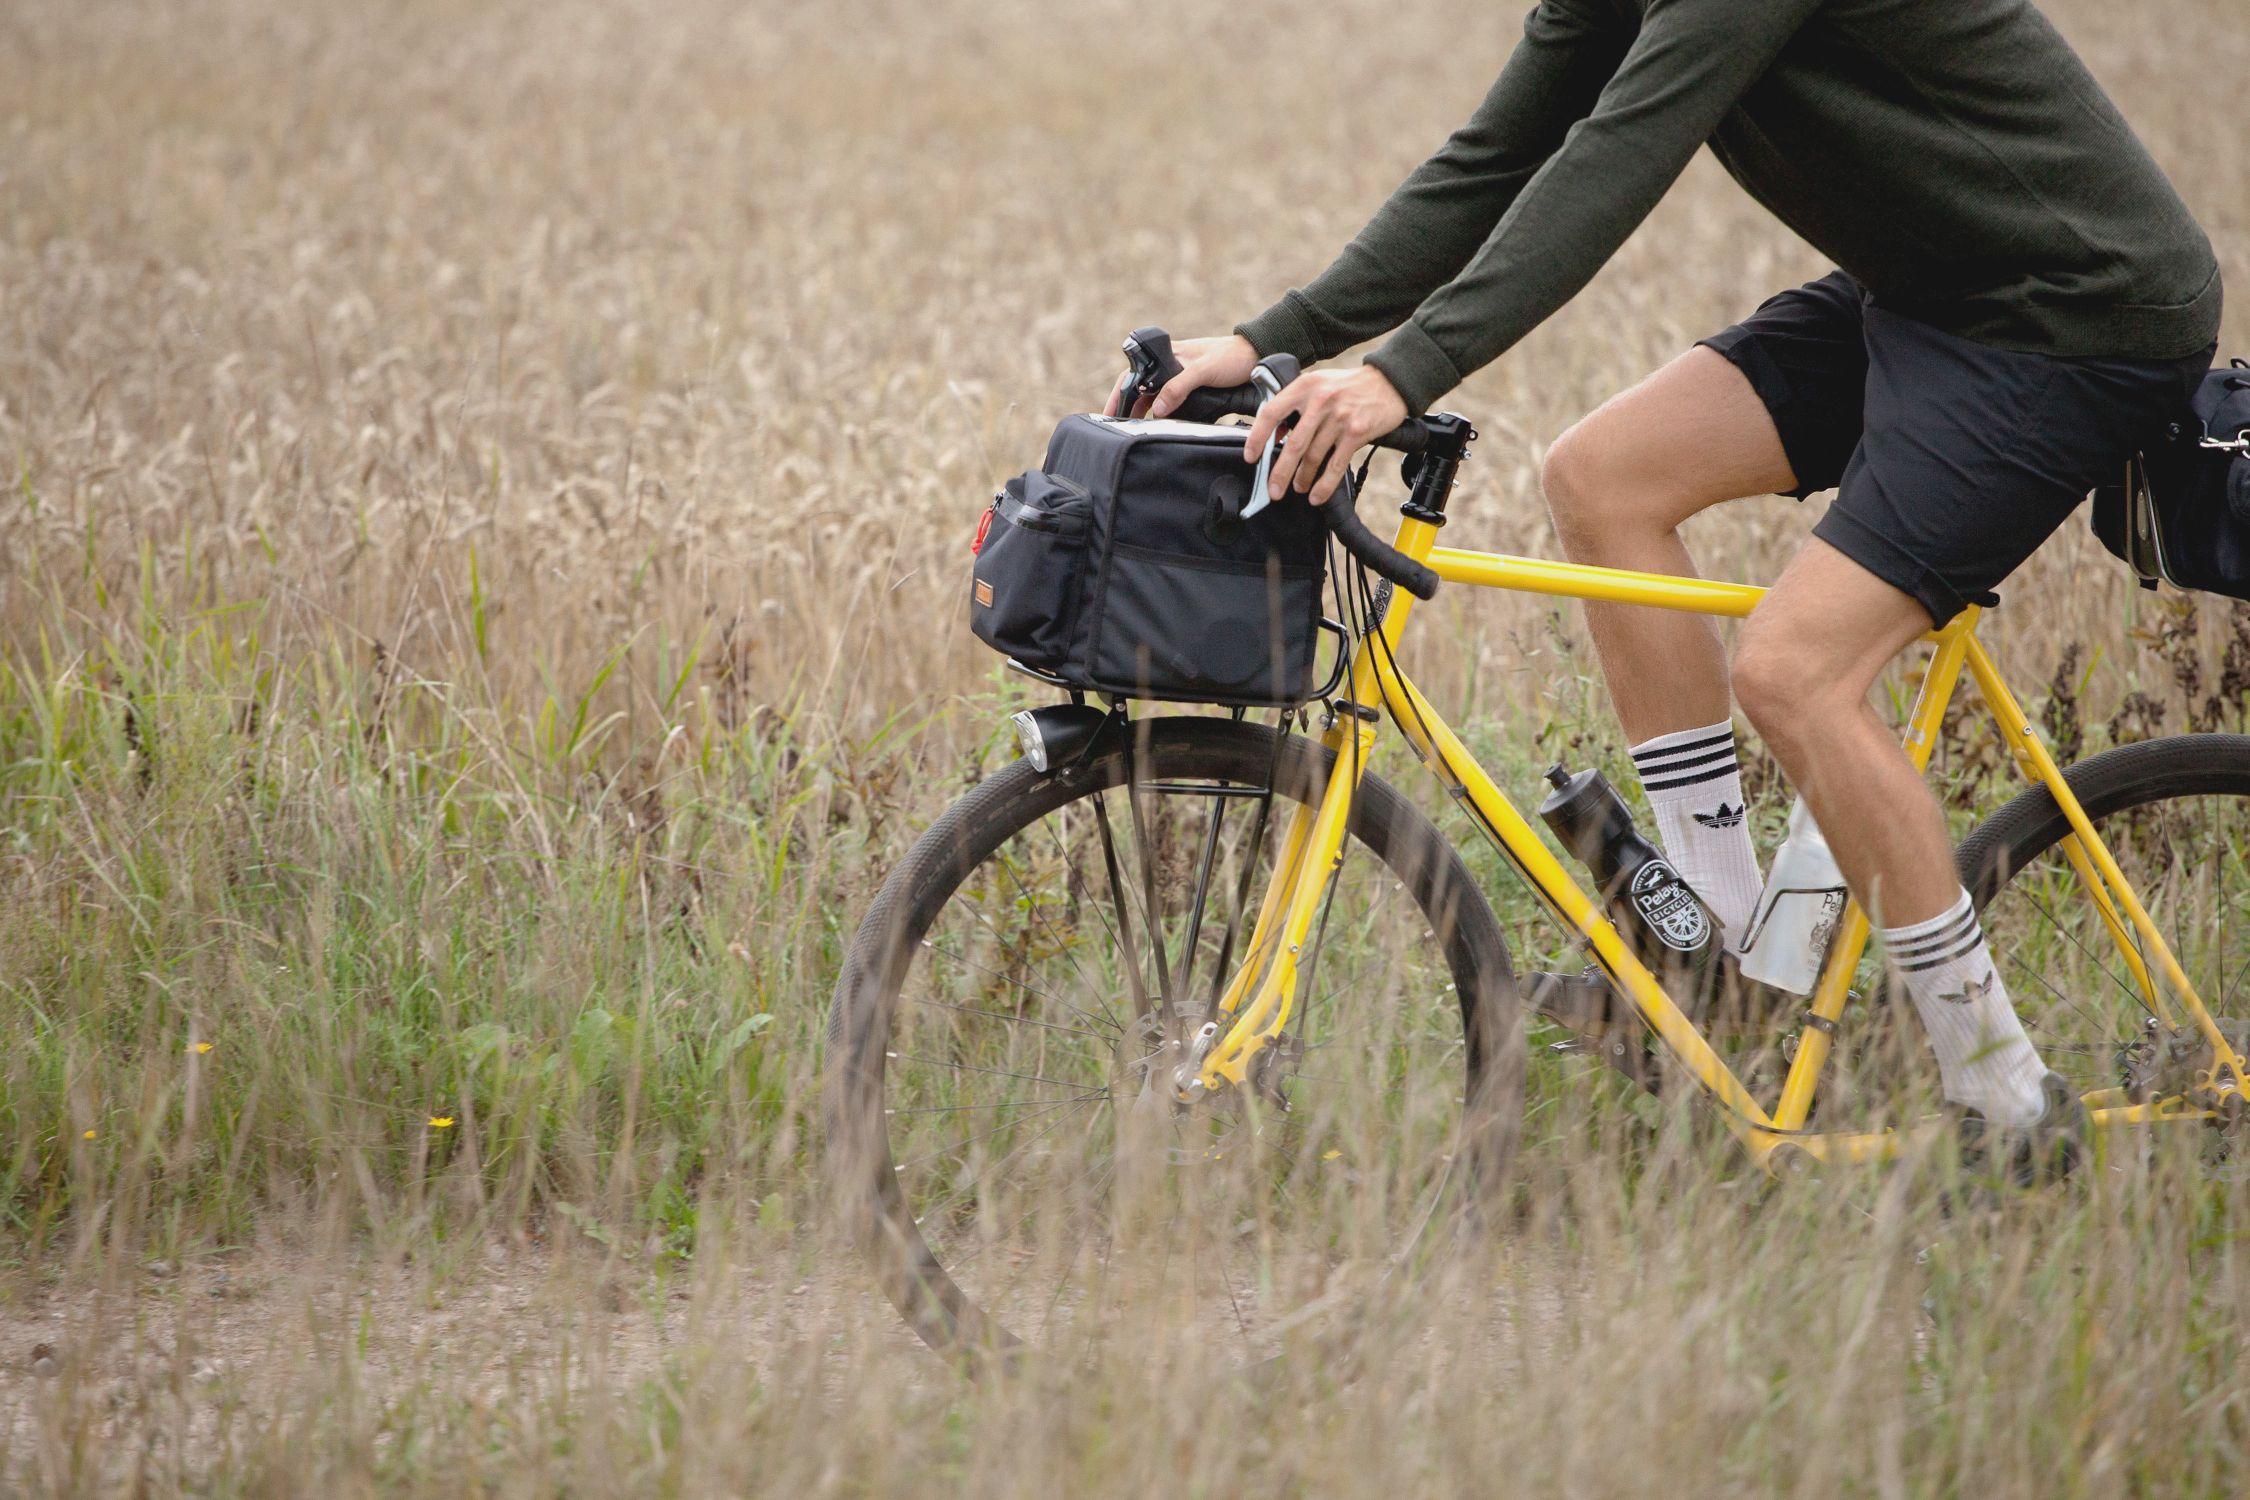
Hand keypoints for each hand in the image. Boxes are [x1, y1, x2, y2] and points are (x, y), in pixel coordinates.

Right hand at [1101, 334, 1259, 417]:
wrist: (1257, 357)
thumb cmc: (1231, 356)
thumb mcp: (1203, 370)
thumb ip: (1179, 387)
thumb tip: (1157, 409)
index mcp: (1166, 355)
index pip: (1133, 375)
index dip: (1119, 395)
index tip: (1110, 415)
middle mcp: (1169, 367)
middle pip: (1140, 390)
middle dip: (1127, 409)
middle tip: (1118, 430)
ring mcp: (1179, 379)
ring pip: (1154, 399)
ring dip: (1144, 414)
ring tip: (1134, 432)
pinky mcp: (1191, 390)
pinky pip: (1170, 405)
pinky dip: (1162, 416)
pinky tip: (1158, 427)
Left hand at [1241, 365, 1407, 504]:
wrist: (1389, 381)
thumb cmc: (1350, 385)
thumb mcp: (1319, 383)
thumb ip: (1296, 403)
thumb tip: (1276, 433)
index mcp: (1305, 386)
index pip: (1271, 413)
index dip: (1258, 438)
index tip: (1251, 457)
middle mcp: (1320, 400)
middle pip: (1293, 444)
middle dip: (1280, 472)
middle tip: (1273, 489)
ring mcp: (1339, 417)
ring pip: (1314, 457)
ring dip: (1302, 478)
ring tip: (1297, 488)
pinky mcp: (1356, 432)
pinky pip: (1335, 465)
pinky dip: (1324, 485)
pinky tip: (1316, 495)